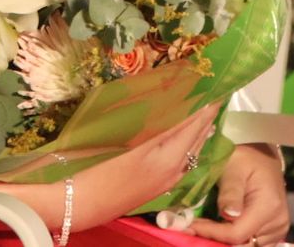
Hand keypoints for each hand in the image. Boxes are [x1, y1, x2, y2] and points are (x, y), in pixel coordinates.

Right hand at [0, 102, 222, 234]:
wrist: (78, 206)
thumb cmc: (93, 171)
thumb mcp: (123, 144)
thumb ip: (150, 127)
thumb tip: (167, 104)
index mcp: (163, 157)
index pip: (191, 125)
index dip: (205, 106)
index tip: (216, 87)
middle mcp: (170, 170)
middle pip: (196, 138)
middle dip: (206, 116)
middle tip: (214, 94)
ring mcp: (165, 181)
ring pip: (191, 152)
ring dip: (199, 131)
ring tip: (204, 111)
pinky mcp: (157, 187)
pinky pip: (183, 162)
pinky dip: (189, 145)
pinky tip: (185, 139)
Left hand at [187, 143, 289, 245]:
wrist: (261, 157)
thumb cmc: (244, 158)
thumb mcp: (233, 167)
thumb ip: (230, 192)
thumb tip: (228, 215)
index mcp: (268, 206)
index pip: (237, 233)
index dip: (213, 233)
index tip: (191, 225)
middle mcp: (278, 222)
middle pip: (243, 245)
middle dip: (217, 241)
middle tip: (195, 228)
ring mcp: (278, 230)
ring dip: (225, 242)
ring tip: (207, 228)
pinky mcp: (275, 232)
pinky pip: (253, 244)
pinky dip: (236, 241)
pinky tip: (221, 230)